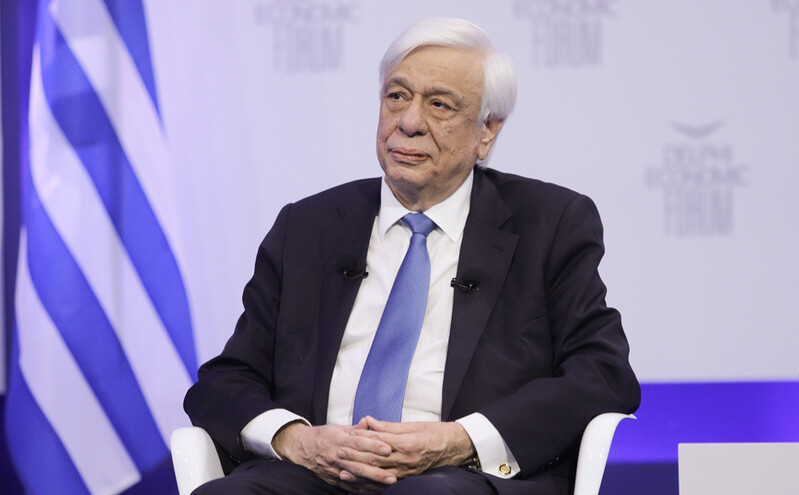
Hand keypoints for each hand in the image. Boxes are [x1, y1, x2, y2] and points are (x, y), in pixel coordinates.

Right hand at [272, 421, 396, 493]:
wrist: (302, 448)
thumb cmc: (323, 436)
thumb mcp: (338, 428)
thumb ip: (356, 428)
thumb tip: (369, 422)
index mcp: (340, 440)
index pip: (359, 442)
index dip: (374, 445)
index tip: (388, 448)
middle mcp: (338, 456)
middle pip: (360, 463)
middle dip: (377, 469)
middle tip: (394, 472)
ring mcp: (336, 470)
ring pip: (357, 477)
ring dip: (374, 481)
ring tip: (389, 481)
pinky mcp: (335, 480)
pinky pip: (351, 487)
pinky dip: (365, 489)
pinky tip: (378, 489)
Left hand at [341, 416, 475, 480]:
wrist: (456, 448)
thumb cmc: (436, 433)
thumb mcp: (413, 425)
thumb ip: (389, 426)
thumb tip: (369, 421)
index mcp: (408, 444)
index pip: (379, 442)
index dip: (362, 440)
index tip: (347, 436)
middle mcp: (407, 461)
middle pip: (376, 461)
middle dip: (355, 457)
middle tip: (339, 453)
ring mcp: (408, 473)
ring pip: (379, 476)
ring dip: (360, 475)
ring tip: (343, 471)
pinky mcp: (409, 480)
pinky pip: (387, 487)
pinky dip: (372, 487)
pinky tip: (360, 486)